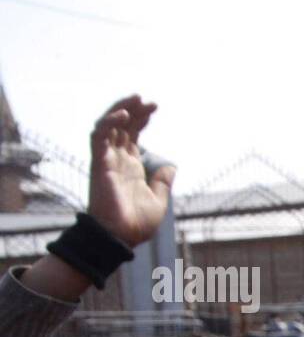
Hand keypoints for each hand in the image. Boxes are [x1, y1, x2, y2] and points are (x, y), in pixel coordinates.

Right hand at [87, 95, 174, 246]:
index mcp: (130, 167)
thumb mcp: (158, 200)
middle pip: (122, 126)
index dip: (141, 119)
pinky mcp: (99, 163)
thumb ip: (163, 182)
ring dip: (120, 109)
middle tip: (148, 100)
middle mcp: (117, 160)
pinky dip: (109, 123)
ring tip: (136, 99)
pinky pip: (98, 136)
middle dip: (134, 110)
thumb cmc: (136, 224)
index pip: (132, 135)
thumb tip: (171, 166)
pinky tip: (123, 115)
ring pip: (108, 125)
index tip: (154, 107)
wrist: (121, 237)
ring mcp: (106, 160)